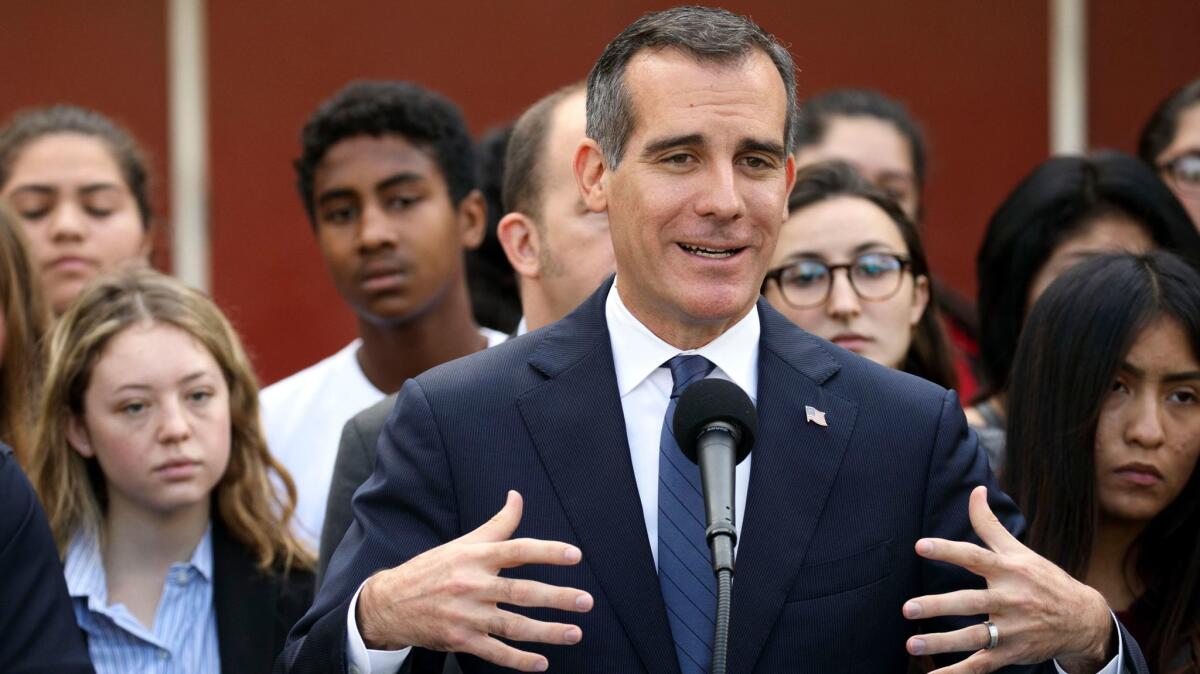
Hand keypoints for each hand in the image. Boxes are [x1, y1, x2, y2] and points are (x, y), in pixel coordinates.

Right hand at [356, 490, 593, 671]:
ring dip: (548, 632)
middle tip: (586, 601)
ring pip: (514, 625)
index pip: (518, 550)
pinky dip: (520, 660)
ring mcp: (466, 615)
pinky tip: (541, 662)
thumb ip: (497, 524)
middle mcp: (472, 585)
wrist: (390, 603)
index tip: (575, 555)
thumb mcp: (463, 543)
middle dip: (557, 597)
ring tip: (575, 633)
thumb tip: (517, 497)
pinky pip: (496, 652)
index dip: (547, 552)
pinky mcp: (460, 640)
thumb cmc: (432, 569)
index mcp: (475, 557)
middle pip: (522, 592)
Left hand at [902, 486, 1112, 673]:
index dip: (948, 550)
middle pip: (970, 602)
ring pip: (973, 637)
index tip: (921, 545)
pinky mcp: (1012, 653)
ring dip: (942, 643)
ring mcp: (1012, 629)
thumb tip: (975, 489)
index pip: (975, 557)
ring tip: (913, 644)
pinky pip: (982, 665)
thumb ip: (990, 524)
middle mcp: (1010, 599)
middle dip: (939, 606)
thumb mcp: (1019, 550)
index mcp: (1009, 571)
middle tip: (908, 608)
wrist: (1084, 619)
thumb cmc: (1044, 579)